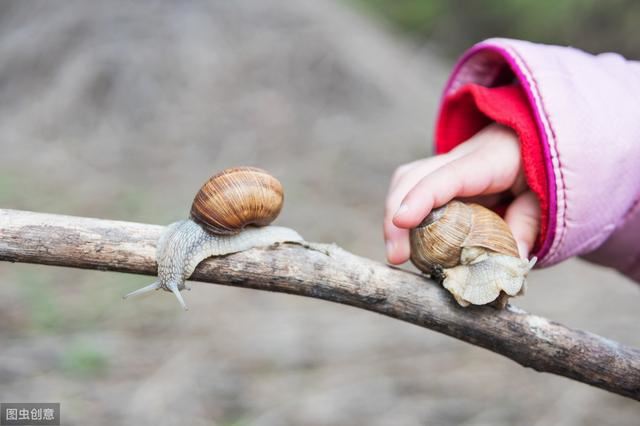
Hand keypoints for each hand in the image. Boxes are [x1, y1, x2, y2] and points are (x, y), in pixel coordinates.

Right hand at [384, 123, 539, 263]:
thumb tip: (509, 264)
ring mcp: (448, 162)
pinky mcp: (442, 173)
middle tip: (397, 257)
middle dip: (396, 214)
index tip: (401, 222)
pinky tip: (408, 238)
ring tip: (398, 252)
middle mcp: (462, 156)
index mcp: (491, 159)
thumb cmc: (546, 167)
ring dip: (395, 213)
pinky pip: (412, 186)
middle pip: (414, 175)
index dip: (422, 197)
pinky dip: (404, 210)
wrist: (538, 139)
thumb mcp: (547, 197)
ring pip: (406, 179)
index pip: (448, 176)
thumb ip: (528, 226)